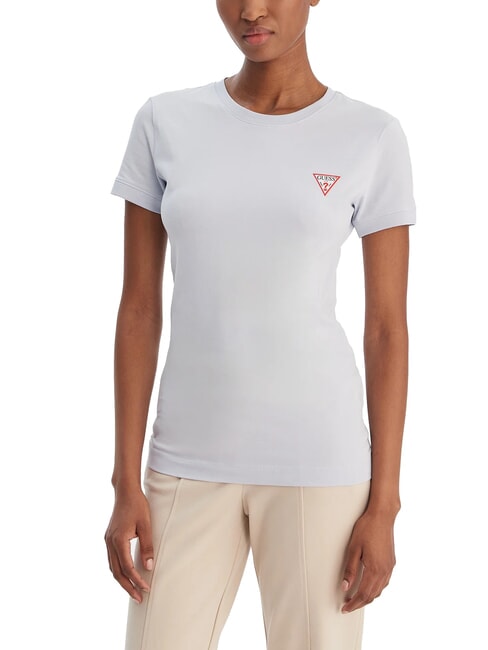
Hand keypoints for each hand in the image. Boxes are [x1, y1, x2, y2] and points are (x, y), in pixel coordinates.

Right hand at [104, 488, 154, 603]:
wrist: (125, 491)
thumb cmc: (137, 505)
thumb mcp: (146, 524)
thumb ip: (147, 546)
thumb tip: (149, 566)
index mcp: (118, 540)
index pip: (127, 568)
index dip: (137, 580)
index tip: (146, 589)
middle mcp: (110, 543)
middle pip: (117, 572)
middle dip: (128, 587)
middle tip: (139, 599)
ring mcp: (107, 541)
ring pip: (112, 568)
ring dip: (122, 581)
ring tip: (133, 591)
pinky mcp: (108, 538)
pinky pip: (112, 560)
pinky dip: (118, 571)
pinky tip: (126, 575)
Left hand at [341, 509, 396, 612]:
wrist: (382, 516)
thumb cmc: (367, 528)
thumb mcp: (354, 548)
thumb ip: (350, 569)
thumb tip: (345, 587)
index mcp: (375, 569)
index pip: (363, 594)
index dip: (353, 603)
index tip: (345, 608)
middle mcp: (385, 571)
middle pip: (372, 595)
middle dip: (359, 603)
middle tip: (348, 606)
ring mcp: (390, 567)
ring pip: (379, 590)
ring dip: (368, 597)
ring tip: (356, 599)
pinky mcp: (391, 563)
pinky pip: (384, 582)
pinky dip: (376, 589)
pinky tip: (369, 587)